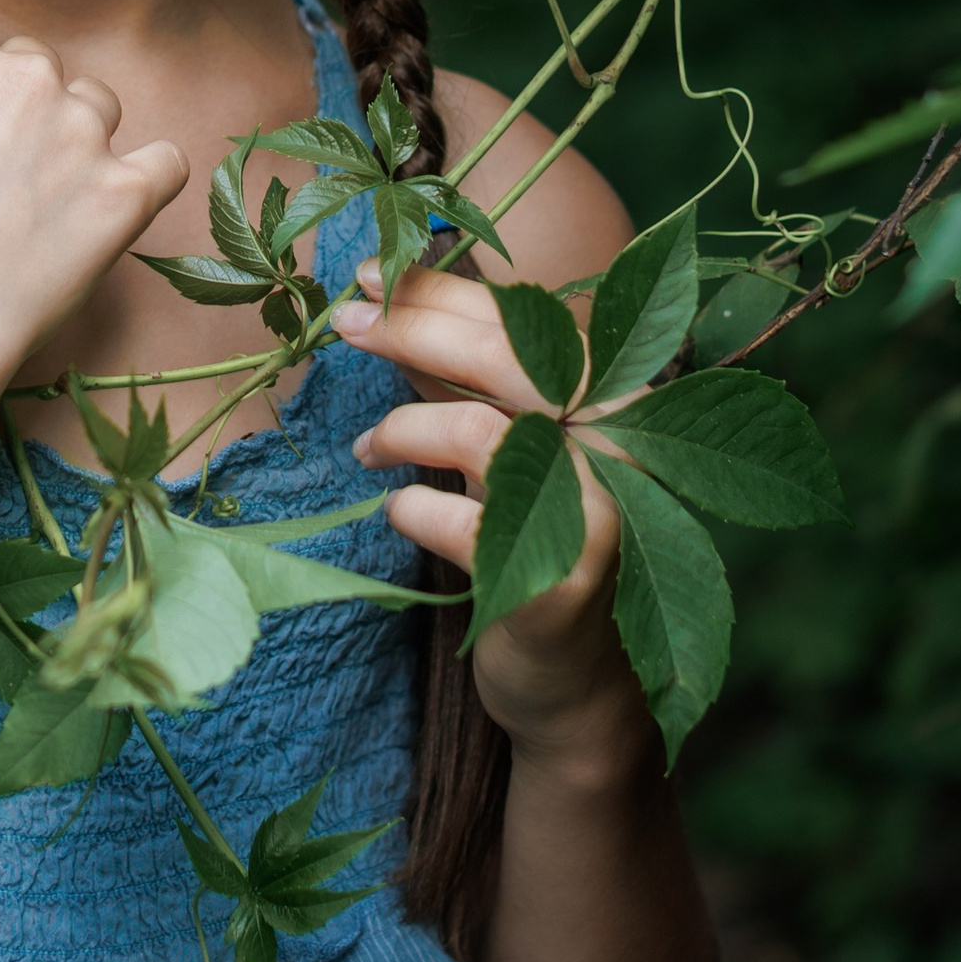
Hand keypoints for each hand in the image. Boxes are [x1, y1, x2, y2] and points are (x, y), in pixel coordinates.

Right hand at [0, 18, 185, 416]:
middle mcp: (21, 74)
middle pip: (26, 62)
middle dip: (8, 103)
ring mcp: (80, 130)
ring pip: (94, 103)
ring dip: (74, 134)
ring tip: (43, 195)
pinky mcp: (125, 191)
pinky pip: (164, 161)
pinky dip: (145, 177)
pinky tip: (117, 202)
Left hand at [331, 262, 650, 775]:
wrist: (575, 688)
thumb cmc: (536, 554)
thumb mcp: (502, 456)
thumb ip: (461, 385)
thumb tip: (387, 304)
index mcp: (608, 402)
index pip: (524, 319)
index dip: (443, 289)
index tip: (367, 273)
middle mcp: (619, 447)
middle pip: (510, 356)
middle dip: (415, 324)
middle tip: (341, 321)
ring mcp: (599, 513)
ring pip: (484, 431)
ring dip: (405, 427)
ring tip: (368, 449)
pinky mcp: (564, 582)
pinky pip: (463, 522)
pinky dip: (414, 509)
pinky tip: (403, 514)